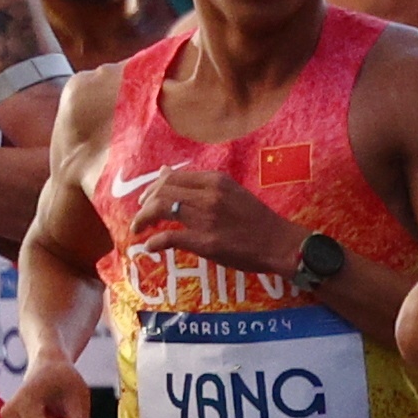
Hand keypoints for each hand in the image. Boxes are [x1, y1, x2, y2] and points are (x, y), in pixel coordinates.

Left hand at [124, 164, 309, 277]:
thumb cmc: (256, 219)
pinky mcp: (206, 242)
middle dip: (144, 203)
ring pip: (162, 209)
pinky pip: (170, 237)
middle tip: (140, 216)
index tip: (146, 199)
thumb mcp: (230, 191)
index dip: (153, 187)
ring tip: (138, 229)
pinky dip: (154, 241)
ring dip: (143, 219)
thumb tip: (164, 171)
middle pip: (162, 191)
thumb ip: (199, 183)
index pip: (172, 177)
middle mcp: (209, 195)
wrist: (279, 243)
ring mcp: (206, 218)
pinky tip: (150, 247)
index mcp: (216, 180)